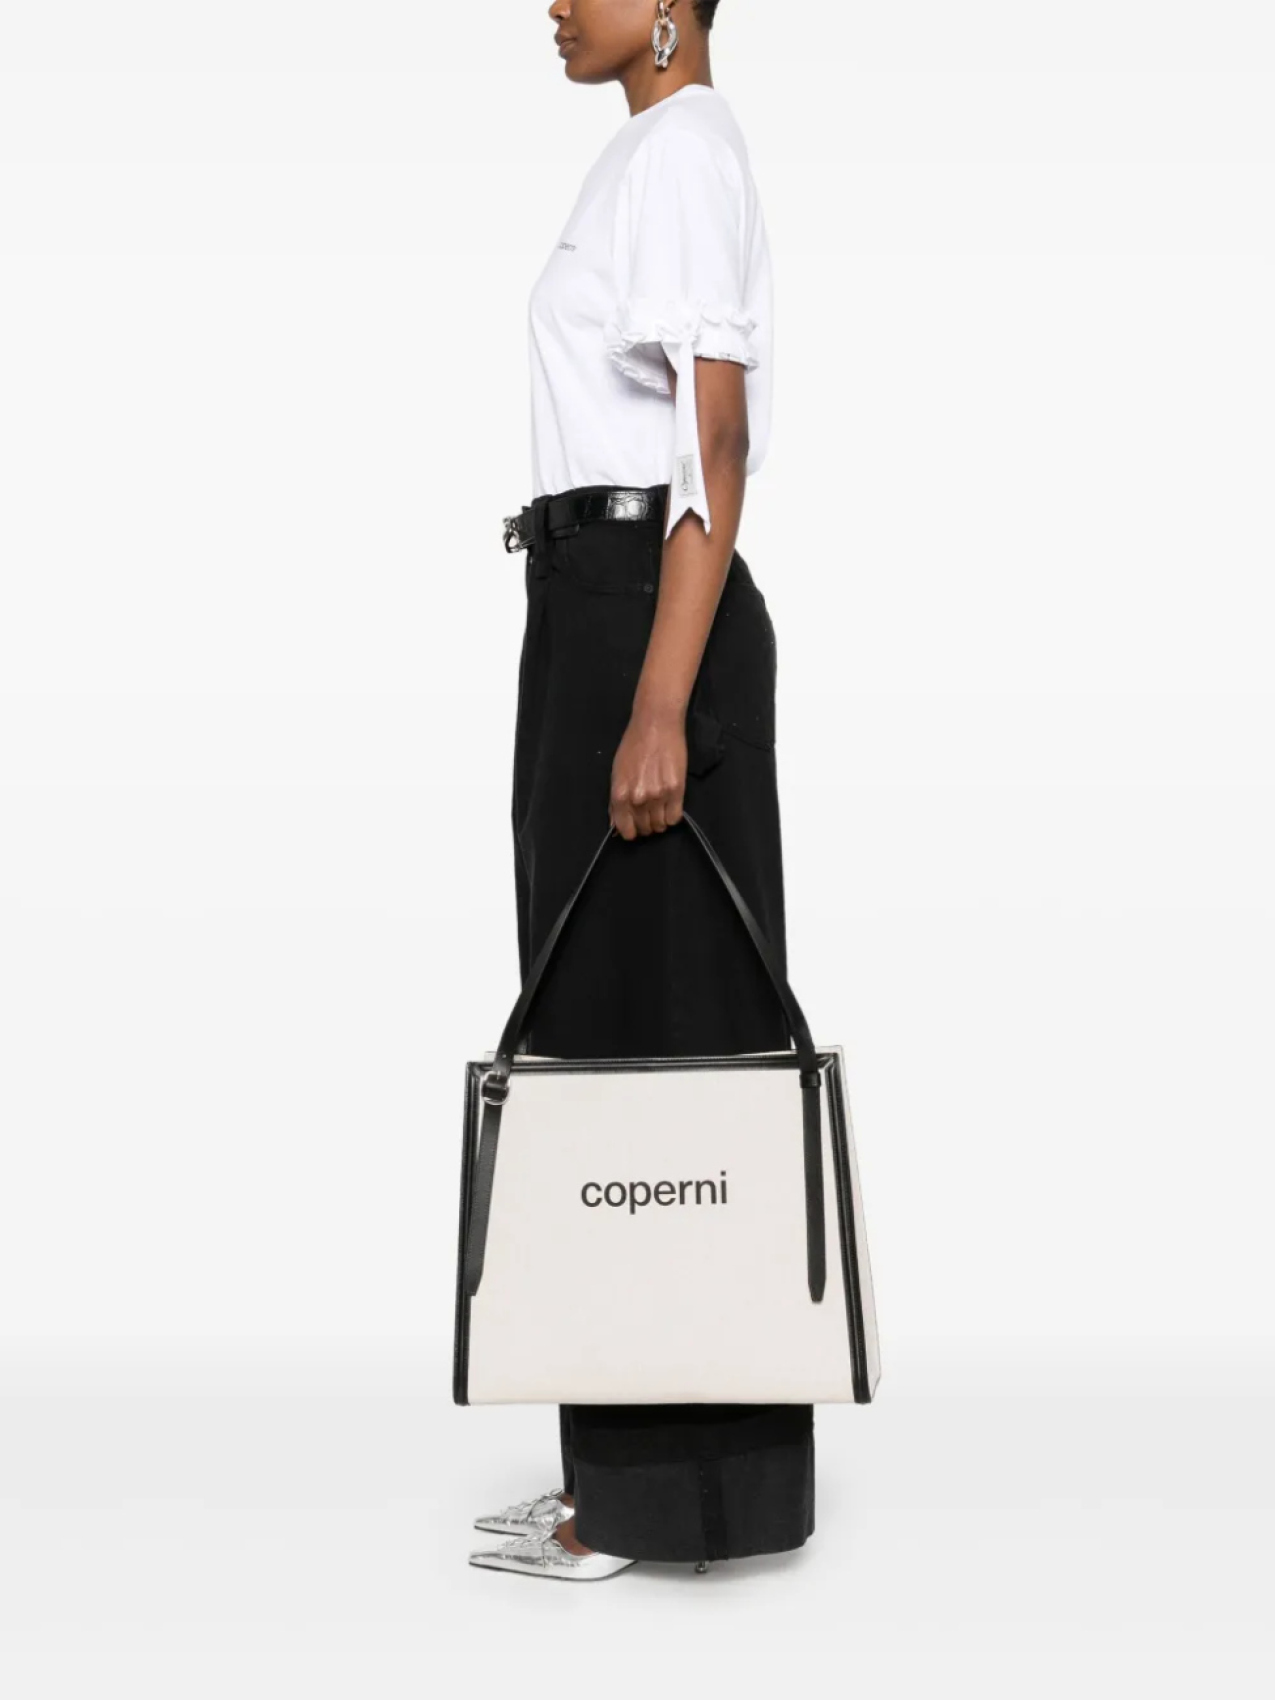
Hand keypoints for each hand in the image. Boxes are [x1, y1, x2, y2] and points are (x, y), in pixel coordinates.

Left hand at [609, 708, 686, 839]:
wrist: (656, 725)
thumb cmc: (634, 745)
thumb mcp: (617, 772)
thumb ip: (616, 800)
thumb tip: (617, 823)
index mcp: (620, 794)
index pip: (625, 829)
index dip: (630, 831)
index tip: (634, 828)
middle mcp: (638, 799)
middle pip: (644, 828)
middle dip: (645, 825)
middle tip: (648, 814)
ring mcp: (658, 796)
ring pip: (660, 825)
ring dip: (659, 822)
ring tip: (660, 808)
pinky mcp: (676, 790)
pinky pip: (675, 817)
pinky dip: (672, 816)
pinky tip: (670, 806)